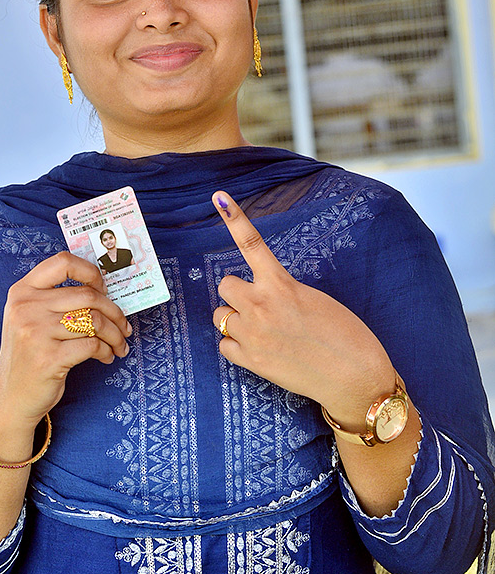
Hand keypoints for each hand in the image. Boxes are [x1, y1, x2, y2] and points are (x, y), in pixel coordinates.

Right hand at [0, 251, 130, 429]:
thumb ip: (55, 299)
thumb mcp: (29, 318)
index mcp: (22, 291)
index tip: (104, 288)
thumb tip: (104, 291)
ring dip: (115, 334)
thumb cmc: (29, 353)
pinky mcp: (49, 358)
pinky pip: (93, 345)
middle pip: (88, 296)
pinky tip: (106, 356)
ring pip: (95, 321)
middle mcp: (26, 308)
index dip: (91, 272)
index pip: (63, 263)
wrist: (10, 396)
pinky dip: (107, 351)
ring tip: (119, 344)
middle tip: (124, 326)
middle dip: (114, 312)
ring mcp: (35, 333)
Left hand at [211, 191, 393, 430]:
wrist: (354, 378)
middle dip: (238, 293)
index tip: (219, 195)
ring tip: (261, 330)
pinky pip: (224, 345)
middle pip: (225, 285)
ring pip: (220, 316)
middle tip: (259, 305)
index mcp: (282, 285)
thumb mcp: (315, 300)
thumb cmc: (345, 335)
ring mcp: (252, 334)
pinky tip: (259, 349)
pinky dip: (236, 346)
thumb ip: (283, 292)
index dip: (234, 218)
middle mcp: (261, 305)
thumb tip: (262, 296)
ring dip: (235, 319)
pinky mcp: (250, 361)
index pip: (252, 244)